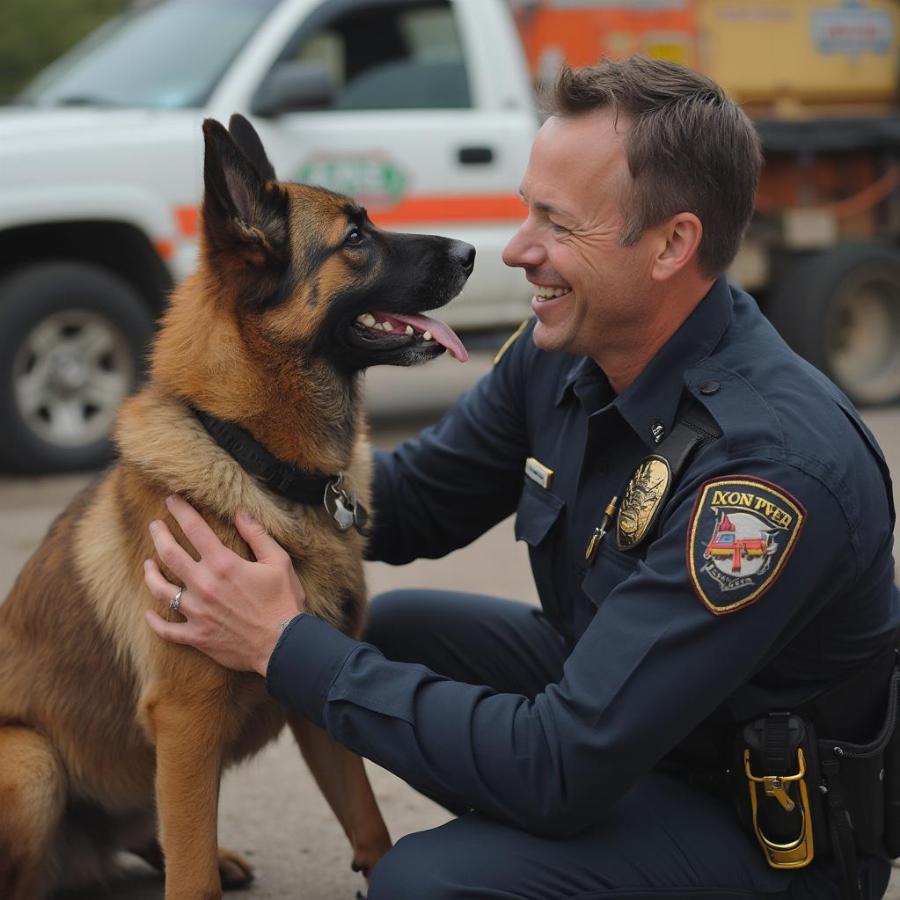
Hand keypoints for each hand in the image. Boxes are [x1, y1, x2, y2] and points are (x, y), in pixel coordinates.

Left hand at [144, 495, 305, 674]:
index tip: (172, 499)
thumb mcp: (279, 562)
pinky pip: (166, 629)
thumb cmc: (284, 602)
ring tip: (147, 564)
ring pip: (160, 590)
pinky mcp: (196, 636)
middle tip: (154, 526)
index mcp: (224, 564)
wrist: (282, 645)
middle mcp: (204, 585)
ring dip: (150, 574)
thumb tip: (240, 513)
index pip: (194, 529)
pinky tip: (149, 613)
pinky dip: (154, 621)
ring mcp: (197, 612)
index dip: (181, 511)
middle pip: (169, 554)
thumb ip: (258, 536)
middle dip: (159, 535)